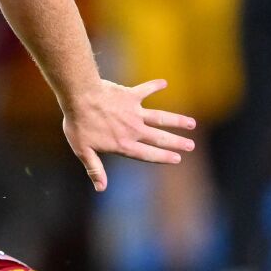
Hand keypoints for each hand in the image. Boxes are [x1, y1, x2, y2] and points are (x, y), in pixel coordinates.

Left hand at [61, 78, 197, 191]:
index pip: (148, 154)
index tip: (178, 159)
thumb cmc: (79, 124)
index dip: (163, 157)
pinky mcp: (130, 95)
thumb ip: (95, 169)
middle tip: (191, 145)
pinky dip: (155, 86)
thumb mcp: (83, 151)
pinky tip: (164, 82)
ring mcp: (134, 112)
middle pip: (160, 137)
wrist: (80, 97)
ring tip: (192, 123)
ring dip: (177, 120)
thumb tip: (101, 188)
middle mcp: (134, 129)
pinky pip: (146, 90)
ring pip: (161, 117)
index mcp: (124, 144)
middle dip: (177, 142)